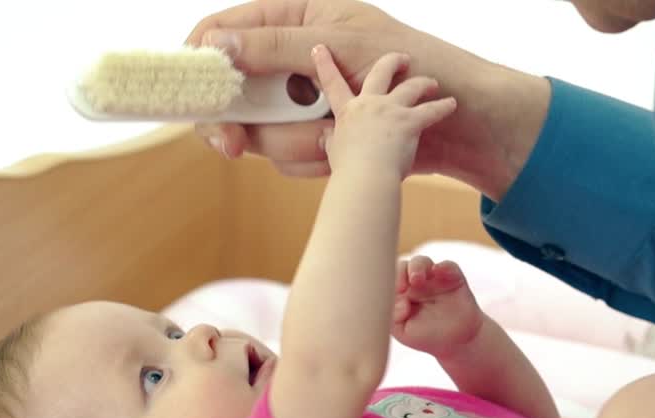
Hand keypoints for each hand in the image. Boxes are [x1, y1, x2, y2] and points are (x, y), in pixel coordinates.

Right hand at [185, 0, 548, 197]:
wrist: (465, 121)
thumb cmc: (417, 63)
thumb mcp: (342, 46)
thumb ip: (276, 47)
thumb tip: (216, 47)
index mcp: (296, 20)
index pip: (225, 31)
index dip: (201, 60)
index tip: (189, 90)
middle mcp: (295, 60)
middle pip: (235, 95)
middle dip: (242, 125)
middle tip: (231, 147)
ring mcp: (306, 101)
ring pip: (264, 134)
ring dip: (297, 145)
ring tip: (333, 140)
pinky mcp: (321, 137)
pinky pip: (293, 157)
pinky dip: (317, 160)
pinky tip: (340, 154)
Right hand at [309, 47, 454, 176]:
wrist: (365, 179)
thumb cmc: (350, 171)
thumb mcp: (334, 152)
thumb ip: (332, 141)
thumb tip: (327, 138)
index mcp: (348, 112)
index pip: (333, 84)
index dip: (324, 64)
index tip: (321, 49)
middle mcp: (369, 104)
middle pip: (381, 72)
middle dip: (392, 61)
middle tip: (401, 58)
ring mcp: (390, 111)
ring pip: (411, 86)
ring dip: (423, 82)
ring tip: (433, 82)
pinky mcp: (409, 122)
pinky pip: (431, 110)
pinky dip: (443, 106)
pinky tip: (451, 104)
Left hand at [391, 255, 483, 357]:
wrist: (457, 342)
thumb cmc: (427, 336)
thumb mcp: (403, 331)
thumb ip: (392, 316)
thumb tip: (400, 301)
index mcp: (400, 293)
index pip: (389, 279)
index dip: (387, 281)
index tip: (393, 293)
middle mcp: (415, 284)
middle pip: (402, 266)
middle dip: (400, 273)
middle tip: (402, 287)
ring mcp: (433, 279)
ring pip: (421, 262)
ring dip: (417, 267)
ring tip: (417, 280)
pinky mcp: (452, 278)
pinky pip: (448, 265)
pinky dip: (443, 267)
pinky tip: (438, 272)